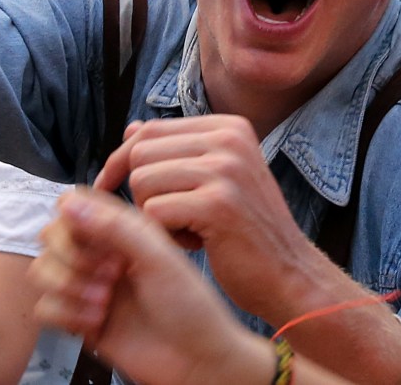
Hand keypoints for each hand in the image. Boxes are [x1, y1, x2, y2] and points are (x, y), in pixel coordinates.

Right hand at [31, 189, 274, 384]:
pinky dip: (64, 314)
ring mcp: (90, 286)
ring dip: (67, 285)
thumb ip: (114, 227)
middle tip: (108, 275)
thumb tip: (70, 204)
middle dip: (72, 256)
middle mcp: (104, 254)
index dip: (75, 219)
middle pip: (52, 237)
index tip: (94, 238)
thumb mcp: (159, 258)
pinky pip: (45, 307)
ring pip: (43, 270)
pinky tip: (95, 320)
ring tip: (102, 301)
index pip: (76, 205)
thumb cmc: (191, 308)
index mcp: (125, 231)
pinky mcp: (80, 318)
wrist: (196, 360)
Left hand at [95, 116, 330, 321]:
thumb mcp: (216, 180)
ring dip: (152, 216)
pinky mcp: (217, 204)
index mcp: (228, 128)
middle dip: (140, 193)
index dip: (122, 160)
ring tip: (189, 230)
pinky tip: (196, 244)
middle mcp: (229, 139)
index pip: (150, 130)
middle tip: (171, 219)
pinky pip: (153, 213)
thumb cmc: (244, 230)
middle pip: (140, 154)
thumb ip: (176, 152)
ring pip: (142, 182)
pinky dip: (164, 236)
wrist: (289, 274)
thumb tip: (131, 129)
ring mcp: (226, 169)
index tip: (111, 187)